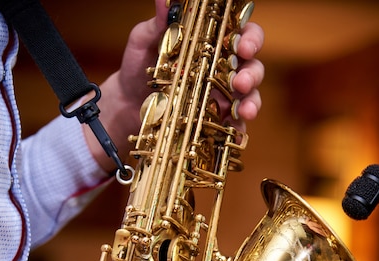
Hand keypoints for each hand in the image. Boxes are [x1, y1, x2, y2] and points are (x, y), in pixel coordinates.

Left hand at [86, 0, 264, 168]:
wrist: (126, 104)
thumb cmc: (137, 67)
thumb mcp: (143, 42)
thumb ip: (158, 24)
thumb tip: (163, 0)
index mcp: (212, 42)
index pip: (241, 33)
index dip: (250, 37)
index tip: (242, 45)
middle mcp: (222, 67)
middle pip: (252, 64)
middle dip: (253, 72)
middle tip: (241, 81)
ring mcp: (221, 95)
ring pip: (249, 94)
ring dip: (252, 100)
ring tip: (244, 109)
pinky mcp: (216, 121)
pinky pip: (235, 124)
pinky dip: (240, 127)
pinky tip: (236, 128)